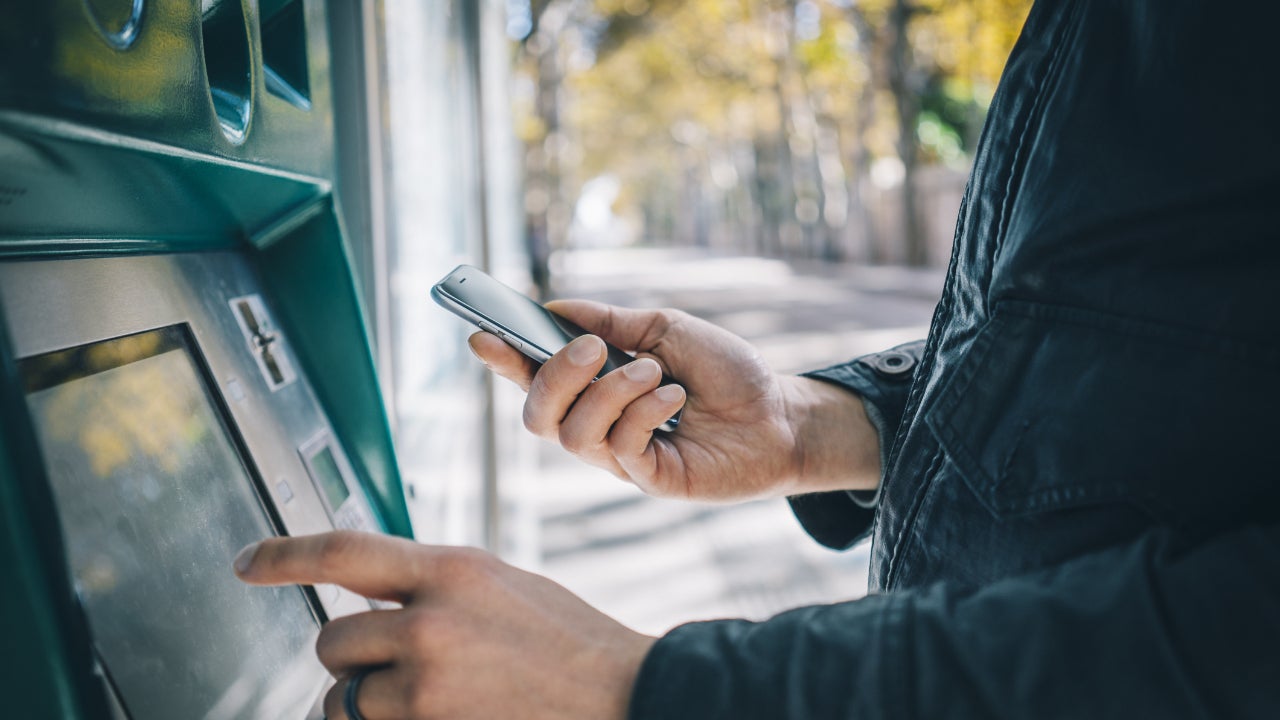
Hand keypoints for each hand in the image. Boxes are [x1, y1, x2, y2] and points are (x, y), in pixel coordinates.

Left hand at [234, 531, 653, 719]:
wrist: (623, 695)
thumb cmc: (568, 642)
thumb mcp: (501, 586)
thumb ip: (436, 585)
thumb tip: (376, 595)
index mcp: (452, 568)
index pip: (343, 550)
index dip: (284, 555)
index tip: (247, 563)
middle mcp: (429, 622)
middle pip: (333, 642)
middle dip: (353, 660)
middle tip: (402, 668)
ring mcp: (426, 684)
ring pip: (344, 699)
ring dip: (367, 703)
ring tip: (430, 699)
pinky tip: (439, 712)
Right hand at [470, 299, 879, 500]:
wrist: (780, 414)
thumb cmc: (724, 373)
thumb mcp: (666, 330)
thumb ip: (613, 322)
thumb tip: (556, 306)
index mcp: (594, 387)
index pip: (533, 379)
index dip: (503, 361)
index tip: (482, 335)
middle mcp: (598, 426)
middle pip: (537, 416)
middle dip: (554, 377)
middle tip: (590, 348)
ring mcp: (621, 458)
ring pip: (574, 434)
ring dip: (610, 392)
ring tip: (654, 372)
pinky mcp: (649, 479)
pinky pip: (619, 449)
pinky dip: (642, 413)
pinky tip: (674, 398)